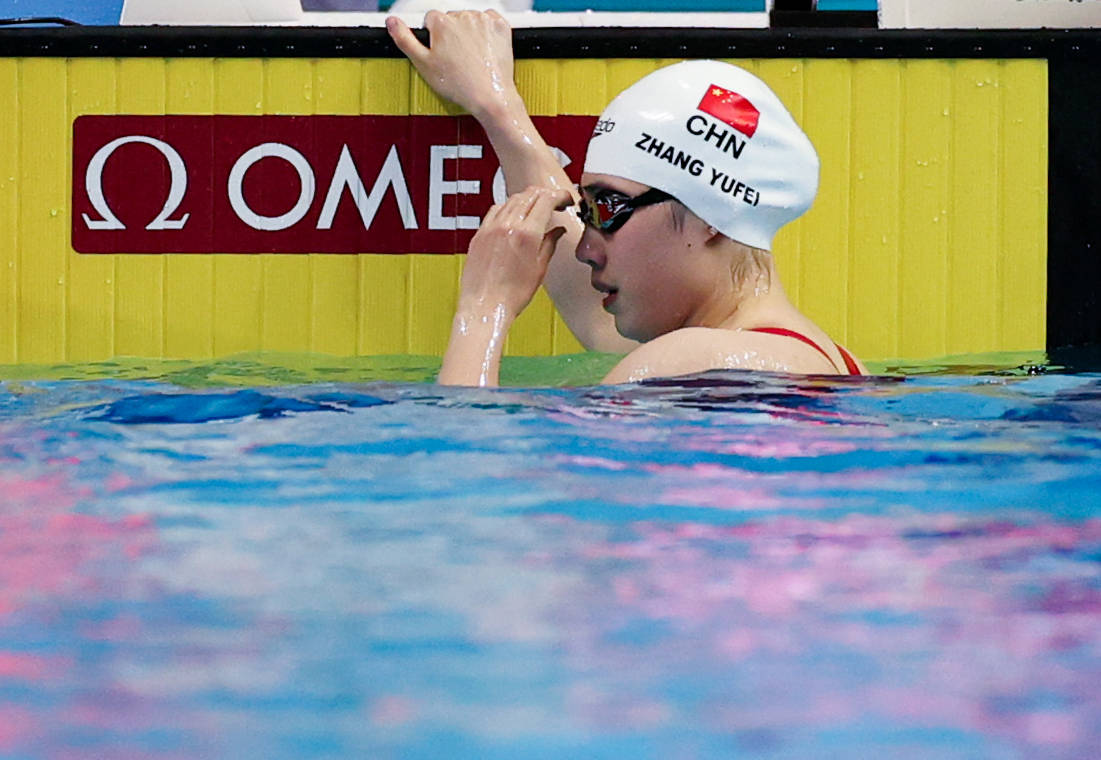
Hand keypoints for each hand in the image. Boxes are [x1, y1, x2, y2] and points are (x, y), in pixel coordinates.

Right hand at [386, 10, 518, 119]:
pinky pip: (489, 21)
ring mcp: (483, 19)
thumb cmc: (459, 84)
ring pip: (469, 20)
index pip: (430, 20)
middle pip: (450, 20)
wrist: (491, 96)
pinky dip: (486, 32)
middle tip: (456, 59)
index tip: (440, 53)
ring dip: (468, 34)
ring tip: (470, 57)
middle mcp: (462, 16)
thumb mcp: (423, 64)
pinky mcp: (500, 26)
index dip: (433, 38)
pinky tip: (483, 50)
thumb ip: (404, 39)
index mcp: (441, 22)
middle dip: (451, 35)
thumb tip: (392, 22)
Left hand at [461, 186, 572, 317]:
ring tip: (536, 210)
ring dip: (527, 199)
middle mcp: (507, 225)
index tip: (566, 200)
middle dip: (545, 195)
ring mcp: (491, 228)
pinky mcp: (479, 233)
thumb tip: (558, 230)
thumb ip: (550, 244)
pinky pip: (495, 210)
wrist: (485, 307)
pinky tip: (514, 216)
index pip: (546, 199)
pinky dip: (508, 207)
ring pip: (512, 199)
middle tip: (555, 203)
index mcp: (527, 234)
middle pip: (529, 195)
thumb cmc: (512, 295)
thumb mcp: (539, 269)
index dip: (560, 195)